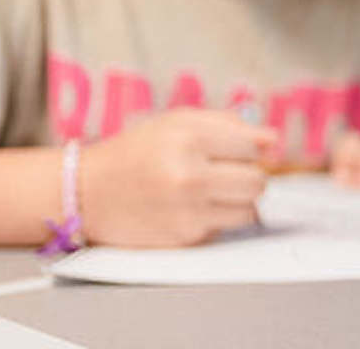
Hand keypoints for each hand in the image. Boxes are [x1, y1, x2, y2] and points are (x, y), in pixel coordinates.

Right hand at [78, 109, 276, 246]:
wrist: (87, 193)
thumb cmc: (135, 153)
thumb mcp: (176, 122)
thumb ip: (228, 124)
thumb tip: (272, 139)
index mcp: (189, 138)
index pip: (255, 146)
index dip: (250, 149)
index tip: (240, 151)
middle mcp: (189, 175)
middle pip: (258, 181)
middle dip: (249, 176)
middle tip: (227, 173)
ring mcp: (188, 210)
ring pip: (250, 209)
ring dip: (238, 201)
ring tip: (210, 191)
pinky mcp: (185, 238)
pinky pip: (226, 228)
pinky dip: (217, 219)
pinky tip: (191, 208)